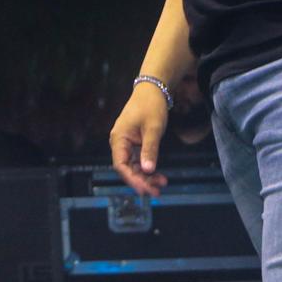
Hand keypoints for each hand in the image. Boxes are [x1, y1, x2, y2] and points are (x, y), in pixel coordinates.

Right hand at [109, 82, 170, 198]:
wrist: (152, 90)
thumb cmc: (151, 106)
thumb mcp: (153, 128)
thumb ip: (150, 150)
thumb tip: (148, 170)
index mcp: (118, 139)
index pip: (121, 165)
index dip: (132, 179)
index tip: (145, 188)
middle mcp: (119, 143)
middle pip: (127, 169)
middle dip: (141, 181)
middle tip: (157, 191)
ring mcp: (127, 144)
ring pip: (134, 167)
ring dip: (146, 177)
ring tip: (162, 184)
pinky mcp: (135, 144)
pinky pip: (139, 161)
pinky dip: (148, 168)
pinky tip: (159, 176)